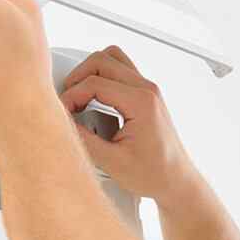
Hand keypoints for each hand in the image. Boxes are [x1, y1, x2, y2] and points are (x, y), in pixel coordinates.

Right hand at [58, 46, 202, 207]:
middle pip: (102, 60)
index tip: (63, 112)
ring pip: (113, 58)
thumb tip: (64, 122)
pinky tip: (95, 103)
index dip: (72, 95)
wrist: (176, 181)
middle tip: (68, 100)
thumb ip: (84, 139)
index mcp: (141, 102)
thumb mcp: (112, 161)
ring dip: (91, 73)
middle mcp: (147, 90)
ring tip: (80, 96)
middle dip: (78, 78)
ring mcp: (148, 90)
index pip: (95, 83)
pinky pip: (120, 72)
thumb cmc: (155, 173)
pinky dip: (103, 80)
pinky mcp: (146, 95)